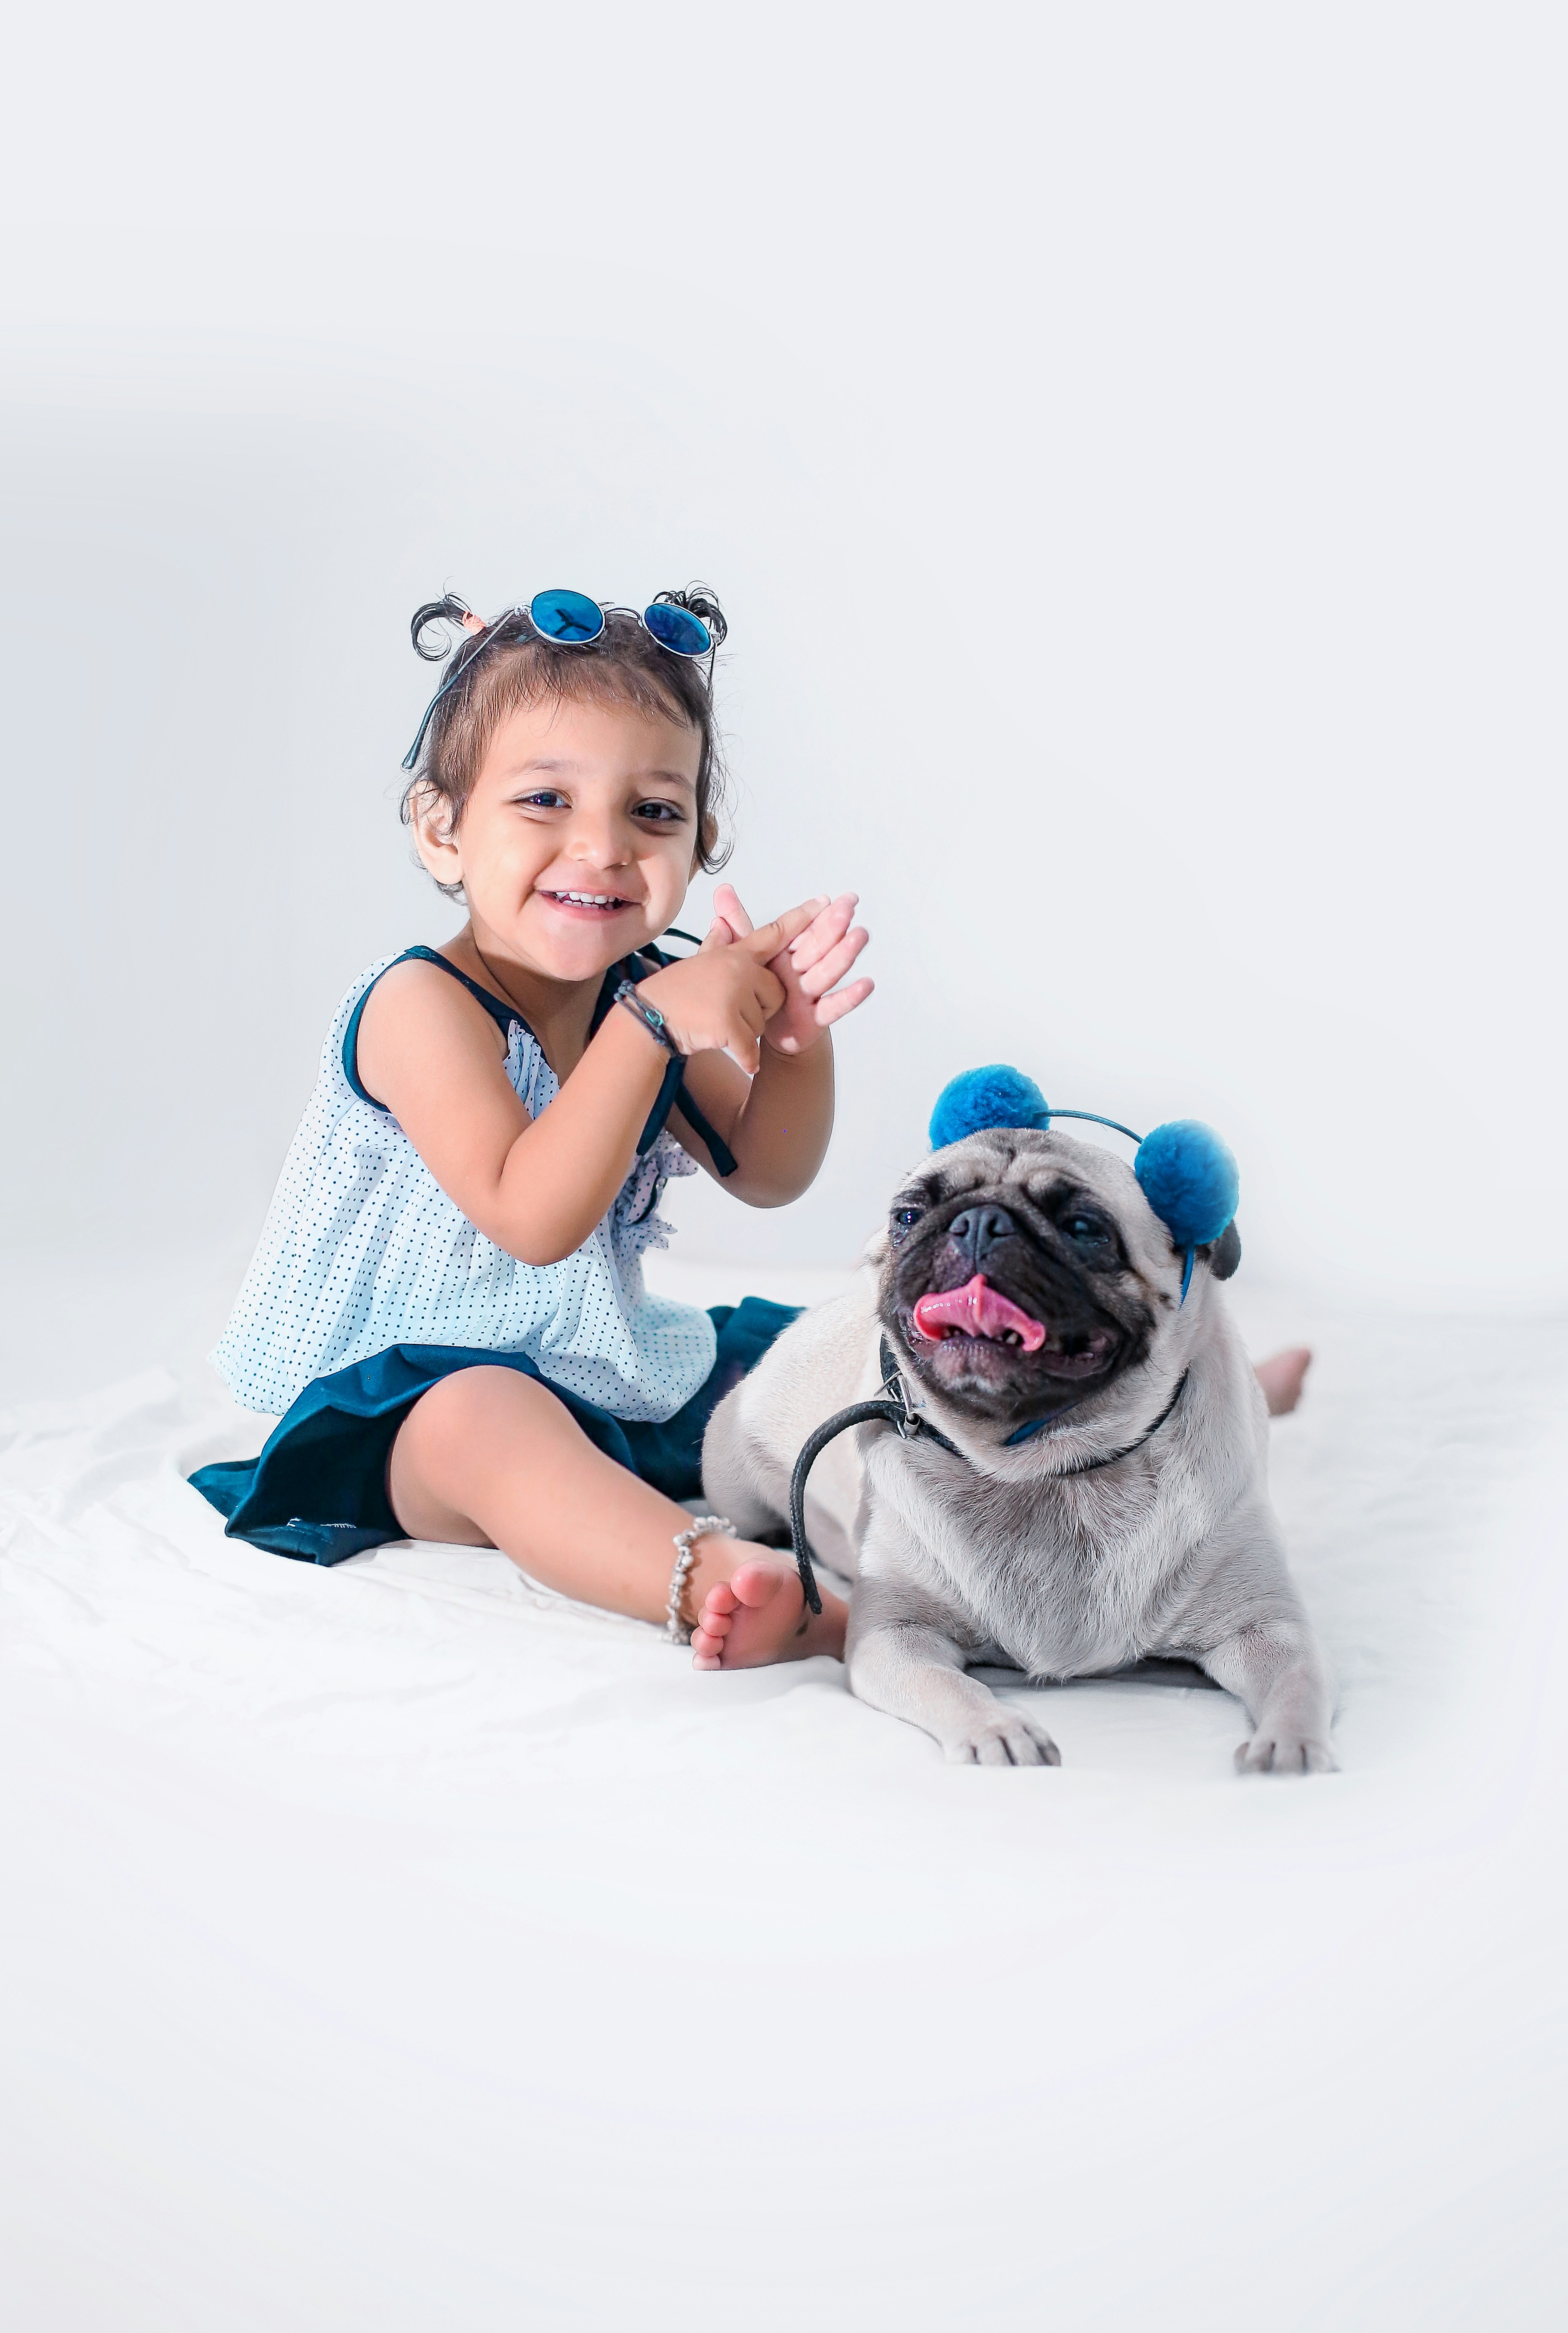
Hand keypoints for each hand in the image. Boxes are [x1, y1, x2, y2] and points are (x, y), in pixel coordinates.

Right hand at [635, 901, 818, 1072]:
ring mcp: (734, 994)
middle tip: (723, 1010)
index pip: (774, 935)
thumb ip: (717, 945)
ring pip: (763, 1022)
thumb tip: (720, 924)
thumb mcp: (698, 964)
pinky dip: (745, 1058)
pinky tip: (731, 1055)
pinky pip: (751, 1048)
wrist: (649, 1019)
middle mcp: (738, 969)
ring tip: (715, 1024)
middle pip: (775, 994)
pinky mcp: (730, 1022)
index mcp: (734, 954)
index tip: (826, 902)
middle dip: (757, 1010)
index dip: (802, 920)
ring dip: (744, 1032)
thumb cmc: (674, 994)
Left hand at [707, 883, 872, 1056]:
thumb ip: (737, 924)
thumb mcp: (743, 955)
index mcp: (786, 952)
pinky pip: (833, 1006)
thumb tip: (722, 891)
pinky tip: (865, 985)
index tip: (832, 897)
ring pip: (828, 970)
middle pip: (819, 945)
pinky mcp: (815, 1017)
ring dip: (844, 954)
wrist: (759, 1032)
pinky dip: (849, 997)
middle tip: (847, 907)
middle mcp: (802, 969)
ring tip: (860, 936)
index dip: (817, 913)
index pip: (804, 928)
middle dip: (834, 926)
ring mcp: (811, 992)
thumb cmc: (757, 990)